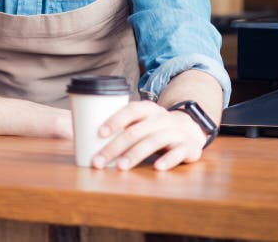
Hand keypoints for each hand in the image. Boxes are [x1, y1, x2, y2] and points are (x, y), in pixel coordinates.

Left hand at [91, 100, 206, 170]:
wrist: (190, 129)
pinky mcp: (188, 147)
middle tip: (98, 161)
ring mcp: (175, 132)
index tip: (99, 133)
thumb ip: (123, 126)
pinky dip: (168, 160)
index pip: (130, 110)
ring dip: (135, 154)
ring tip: (120, 167)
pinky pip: (178, 153)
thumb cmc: (156, 127)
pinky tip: (157, 168)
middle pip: (136, 131)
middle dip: (115, 147)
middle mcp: (161, 118)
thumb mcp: (142, 121)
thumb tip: (87, 138)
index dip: (115, 120)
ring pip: (154, 141)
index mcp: (148, 109)